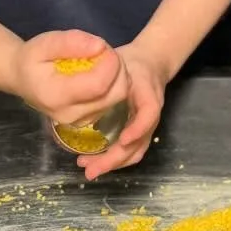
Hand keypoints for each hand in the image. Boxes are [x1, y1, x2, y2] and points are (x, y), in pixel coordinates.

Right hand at [10, 30, 126, 124]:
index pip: (99, 85)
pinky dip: (114, 83)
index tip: (104, 46)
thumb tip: (100, 46)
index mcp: (56, 97)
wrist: (22, 79)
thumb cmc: (32, 59)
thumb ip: (71, 42)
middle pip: (115, 93)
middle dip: (117, 67)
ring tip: (100, 60)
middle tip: (103, 50)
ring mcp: (82, 121)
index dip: (110, 63)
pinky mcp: (90, 118)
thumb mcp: (45, 42)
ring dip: (117, 74)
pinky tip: (99, 72)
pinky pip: (114, 99)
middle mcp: (71, 115)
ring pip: (118, 96)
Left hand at [77, 42, 168, 182]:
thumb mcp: (122, 62)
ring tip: (89, 168)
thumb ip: (105, 74)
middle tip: (90, 168)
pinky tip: (95, 161)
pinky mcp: (139, 131)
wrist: (152, 63)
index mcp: (149, 94)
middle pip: (139, 143)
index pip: (150, 113)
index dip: (138, 128)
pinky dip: (114, 160)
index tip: (123, 140)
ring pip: (135, 151)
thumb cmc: (133, 63)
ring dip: (113, 164)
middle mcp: (150, 115)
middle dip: (115, 159)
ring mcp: (146, 126)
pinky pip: (131, 151)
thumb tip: (79, 89)